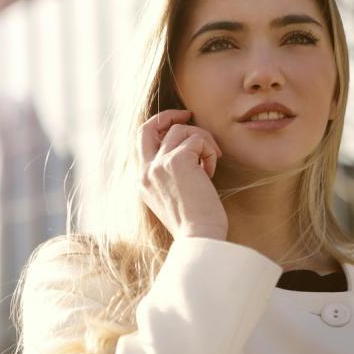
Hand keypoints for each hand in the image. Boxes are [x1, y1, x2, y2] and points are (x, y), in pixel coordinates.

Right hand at [138, 109, 228, 240]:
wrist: (200, 238)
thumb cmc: (196, 223)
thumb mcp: (176, 196)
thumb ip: (173, 174)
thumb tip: (189, 149)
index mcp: (143, 181)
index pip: (142, 142)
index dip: (159, 128)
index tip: (179, 125)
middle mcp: (145, 172)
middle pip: (147, 127)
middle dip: (168, 116)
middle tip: (189, 115)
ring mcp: (158, 165)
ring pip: (181, 130)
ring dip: (202, 141)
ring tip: (211, 162)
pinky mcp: (177, 161)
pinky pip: (197, 139)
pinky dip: (209, 151)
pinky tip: (211, 172)